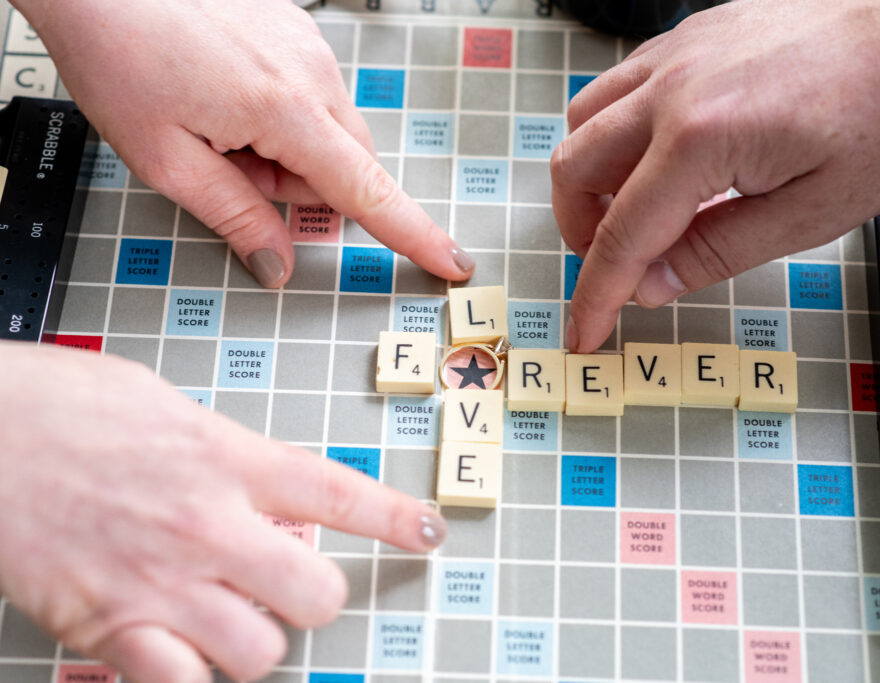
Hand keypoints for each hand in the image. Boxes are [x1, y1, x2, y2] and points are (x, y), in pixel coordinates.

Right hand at [0, 343, 445, 682]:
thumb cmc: (58, 404)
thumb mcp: (163, 405)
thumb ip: (222, 451)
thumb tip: (256, 483)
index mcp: (228, 458)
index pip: (339, 494)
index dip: (395, 518)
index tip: (428, 532)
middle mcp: (210, 524)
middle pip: (317, 593)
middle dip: (313, 595)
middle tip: (288, 582)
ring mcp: (163, 581)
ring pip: (261, 652)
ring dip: (255, 642)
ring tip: (228, 618)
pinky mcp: (109, 626)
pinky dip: (187, 677)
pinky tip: (177, 653)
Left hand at [17, 0, 473, 287]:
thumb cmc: (120, 54)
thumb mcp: (167, 161)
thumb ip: (235, 218)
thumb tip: (278, 266)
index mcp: (286, 111)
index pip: (368, 193)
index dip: (414, 235)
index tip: (452, 261)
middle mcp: (312, 72)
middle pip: (347, 163)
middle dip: (303, 187)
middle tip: (234, 172)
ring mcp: (306, 42)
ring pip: (327, 128)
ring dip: (286, 147)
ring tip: (217, 124)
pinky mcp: (293, 26)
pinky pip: (309, 91)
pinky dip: (278, 111)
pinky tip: (224, 93)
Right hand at [552, 0, 879, 352]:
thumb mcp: (812, 212)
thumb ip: (718, 252)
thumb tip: (653, 283)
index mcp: (701, 136)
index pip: (622, 234)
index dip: (597, 293)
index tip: (586, 330)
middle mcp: (674, 87)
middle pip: (575, 168)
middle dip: (580, 233)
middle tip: (614, 269)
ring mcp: (677, 54)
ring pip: (584, 121)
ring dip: (589, 179)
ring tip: (630, 215)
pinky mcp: (689, 38)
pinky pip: (619, 88)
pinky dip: (614, 134)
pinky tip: (655, 159)